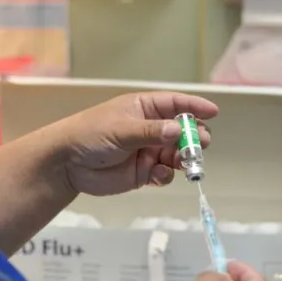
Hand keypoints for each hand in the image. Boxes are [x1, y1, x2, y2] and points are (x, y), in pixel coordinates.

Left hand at [58, 92, 216, 196]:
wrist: (67, 163)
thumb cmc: (91, 134)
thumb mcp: (121, 129)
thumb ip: (151, 132)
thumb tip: (179, 130)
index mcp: (144, 109)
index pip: (174, 104)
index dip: (194, 107)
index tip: (213, 111)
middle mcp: (150, 129)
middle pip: (181, 132)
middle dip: (193, 137)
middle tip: (201, 144)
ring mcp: (148, 151)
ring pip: (176, 155)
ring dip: (183, 159)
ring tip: (185, 163)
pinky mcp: (143, 173)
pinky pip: (164, 174)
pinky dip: (166, 176)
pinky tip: (159, 175)